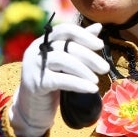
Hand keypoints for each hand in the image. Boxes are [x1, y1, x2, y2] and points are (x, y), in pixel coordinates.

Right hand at [10, 22, 109, 136]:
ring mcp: (34, 66)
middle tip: (105, 68)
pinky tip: (92, 89)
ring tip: (97, 80)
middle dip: (89, 56)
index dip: (84, 35)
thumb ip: (78, 45)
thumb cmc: (51, 83)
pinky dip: (78, 84)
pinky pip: (60, 80)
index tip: (100, 45)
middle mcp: (36, 50)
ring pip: (62, 60)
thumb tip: (98, 27)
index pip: (64, 30)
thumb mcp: (65, 63)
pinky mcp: (35, 83)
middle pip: (66, 46)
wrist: (32, 109)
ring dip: (83, 69)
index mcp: (44, 41)